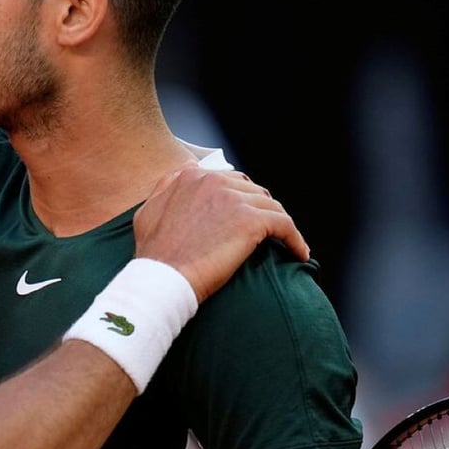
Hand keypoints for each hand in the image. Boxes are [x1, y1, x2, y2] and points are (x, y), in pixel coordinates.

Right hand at [132, 163, 306, 301]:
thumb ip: (168, 186)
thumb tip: (186, 170)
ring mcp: (233, 199)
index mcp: (190, 176)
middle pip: (252, 190)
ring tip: (283, 243)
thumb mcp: (149, 210)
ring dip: (277, 224)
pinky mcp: (251, 220)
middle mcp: (213, 180)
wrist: (162, 277)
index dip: (238, 199)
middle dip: (259, 209)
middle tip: (263, 232)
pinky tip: (299, 253)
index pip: (228, 180)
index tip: (243, 218)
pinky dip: (295, 239)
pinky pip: (285, 225)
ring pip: (271, 206)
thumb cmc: (154, 253)